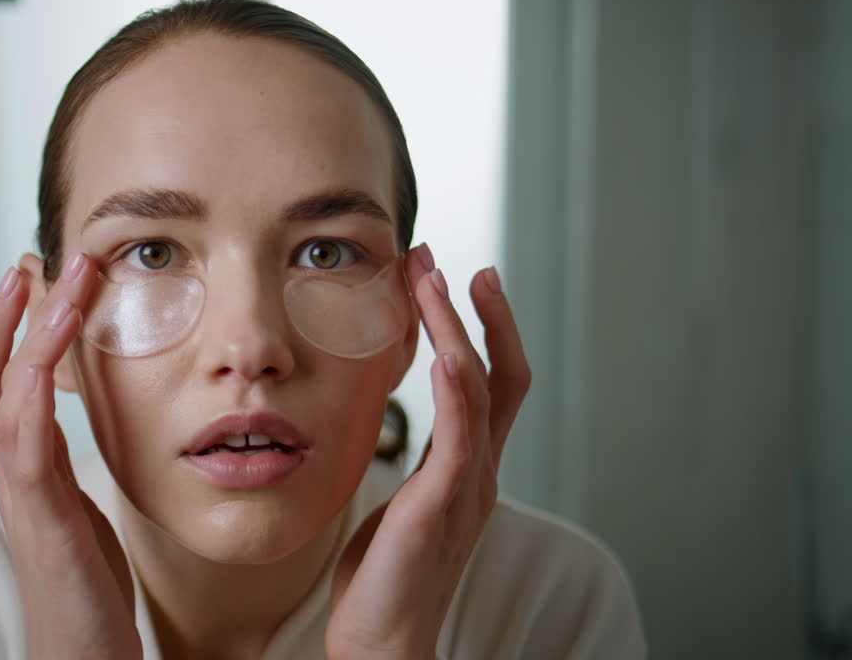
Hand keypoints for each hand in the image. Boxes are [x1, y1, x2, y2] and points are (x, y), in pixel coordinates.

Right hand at [0, 253, 141, 659]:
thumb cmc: (87, 594)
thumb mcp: (81, 514)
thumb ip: (70, 469)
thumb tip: (83, 426)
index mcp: (28, 468)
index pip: (7, 382)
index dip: (14, 328)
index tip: (38, 277)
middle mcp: (15, 476)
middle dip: (9, 314)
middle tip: (34, 259)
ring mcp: (23, 498)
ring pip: (1, 400)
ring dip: (24, 337)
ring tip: (46, 285)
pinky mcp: (45, 526)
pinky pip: (25, 454)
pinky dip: (26, 404)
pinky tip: (39, 368)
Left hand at [326, 246, 531, 658]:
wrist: (383, 640)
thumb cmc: (384, 576)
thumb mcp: (400, 501)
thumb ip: (417, 463)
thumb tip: (397, 420)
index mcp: (468, 468)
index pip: (491, 383)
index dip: (481, 329)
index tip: (455, 281)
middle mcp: (479, 472)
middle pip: (502, 375)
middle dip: (481, 313)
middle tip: (457, 264)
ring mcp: (468, 488)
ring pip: (482, 391)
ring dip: (460, 329)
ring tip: (435, 280)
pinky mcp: (443, 507)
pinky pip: (460, 438)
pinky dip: (460, 390)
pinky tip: (449, 353)